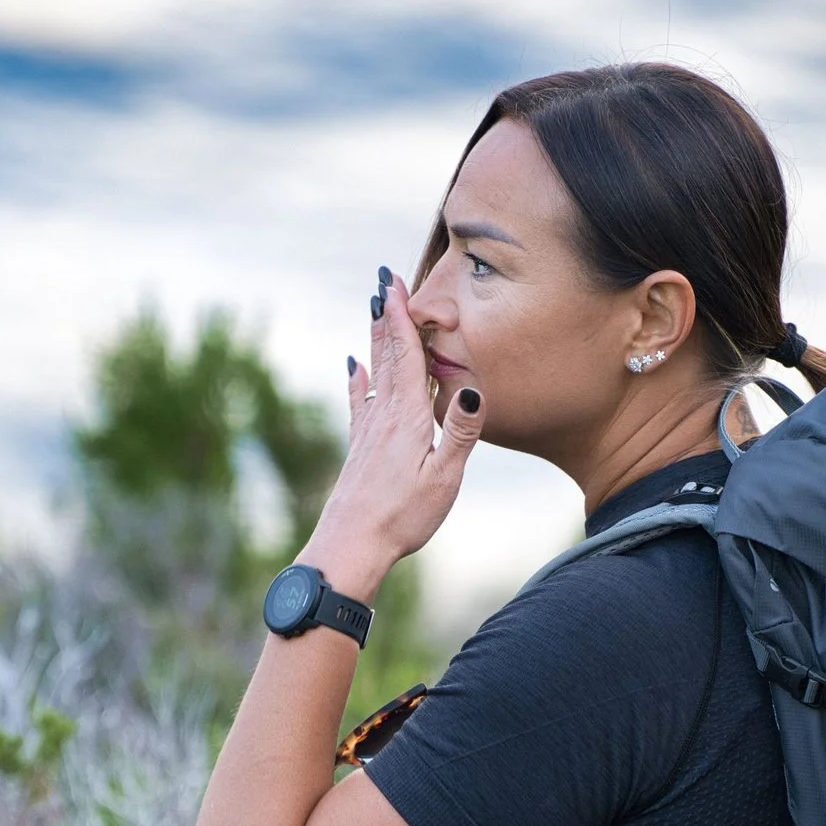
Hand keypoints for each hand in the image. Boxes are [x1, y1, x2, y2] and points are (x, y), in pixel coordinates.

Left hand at [305, 276, 483, 594]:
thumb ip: (460, 433)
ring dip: (376, 339)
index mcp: (409, 418)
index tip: (395, 284)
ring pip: (374, 373)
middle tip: (385, 280)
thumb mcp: (445, 478)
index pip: (406, 357)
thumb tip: (474, 390)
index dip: (401, 319)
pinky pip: (360, 401)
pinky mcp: (359, 448)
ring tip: (374, 309)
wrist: (351, 545)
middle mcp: (384, 417)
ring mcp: (368, 431)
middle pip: (388, 356)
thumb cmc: (402, 516)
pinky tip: (354, 366)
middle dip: (388, 317)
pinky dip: (359, 378)